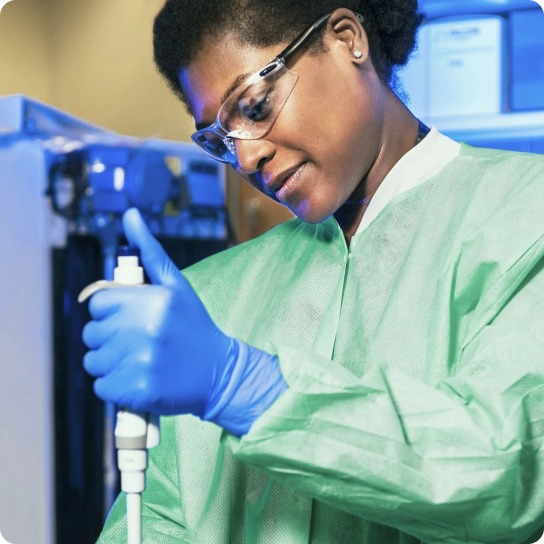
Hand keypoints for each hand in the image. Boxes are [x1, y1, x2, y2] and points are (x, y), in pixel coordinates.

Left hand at [82, 208, 233, 416]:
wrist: (219, 372)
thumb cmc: (193, 326)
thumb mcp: (175, 285)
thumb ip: (149, 251)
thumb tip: (130, 215)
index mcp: (152, 300)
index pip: (97, 303)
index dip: (111, 312)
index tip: (131, 319)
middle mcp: (146, 329)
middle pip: (92, 333)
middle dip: (109, 338)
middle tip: (139, 342)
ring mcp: (141, 362)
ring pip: (93, 361)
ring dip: (110, 363)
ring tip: (140, 361)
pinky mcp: (138, 391)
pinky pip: (102, 387)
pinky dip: (116, 387)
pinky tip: (140, 379)